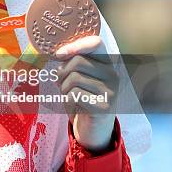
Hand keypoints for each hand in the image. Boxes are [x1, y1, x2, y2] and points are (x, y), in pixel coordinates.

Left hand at [56, 35, 117, 152]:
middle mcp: (112, 74)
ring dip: (63, 88)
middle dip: (62, 72)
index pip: (96, 43)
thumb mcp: (78, 76)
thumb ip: (72, 62)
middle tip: (60, 83)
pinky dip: (68, 100)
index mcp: (106, 63)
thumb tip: (59, 53)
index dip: (75, 45)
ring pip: (74, 78)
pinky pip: (75, 95)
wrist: (93, 128)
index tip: (58, 54)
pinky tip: (74, 106)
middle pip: (78, 61)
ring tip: (67, 95)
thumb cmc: (82, 98)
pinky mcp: (105, 107)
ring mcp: (111, 91)